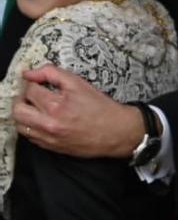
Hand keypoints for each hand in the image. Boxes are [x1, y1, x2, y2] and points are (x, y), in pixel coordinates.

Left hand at [14, 68, 145, 159]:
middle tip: (32, 94)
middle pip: (18, 109)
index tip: (38, 82)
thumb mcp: (79, 84)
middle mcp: (49, 123)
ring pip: (20, 125)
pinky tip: (42, 120)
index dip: (32, 83)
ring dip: (24, 113)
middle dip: (22, 98)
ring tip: (35, 107)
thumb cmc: (102, 109)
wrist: (117, 132)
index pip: (29, 90)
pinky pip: (29, 137)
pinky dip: (31, 126)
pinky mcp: (51, 147)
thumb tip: (31, 72)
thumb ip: (52, 73)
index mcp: (56, 106)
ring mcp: (49, 137)